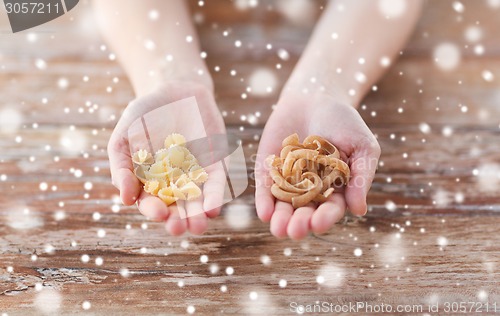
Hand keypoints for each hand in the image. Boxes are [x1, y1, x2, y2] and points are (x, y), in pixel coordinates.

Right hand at [107, 81, 225, 234]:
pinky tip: (214, 209)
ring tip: (198, 227)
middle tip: (178, 228)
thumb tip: (125, 199)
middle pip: (175, 208)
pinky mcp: (216, 166)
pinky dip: (214, 196)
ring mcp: (195, 176)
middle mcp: (173, 185)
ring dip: (197, 215)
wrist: (175, 91)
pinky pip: (216, 184)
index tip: (159, 213)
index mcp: (148, 182)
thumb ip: (122, 166)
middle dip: (177, 219)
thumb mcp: (124, 137)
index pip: (150, 202)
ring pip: (196, 201)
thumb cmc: (143, 116)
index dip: (153, 210)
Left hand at [255, 91, 380, 239]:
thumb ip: (360, 176)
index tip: (318, 223)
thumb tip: (358, 210)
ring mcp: (287, 182)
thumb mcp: (362, 146)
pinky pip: (265, 188)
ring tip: (279, 229)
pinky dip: (264, 201)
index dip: (325, 217)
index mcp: (335, 190)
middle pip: (305, 212)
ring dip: (280, 219)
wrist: (315, 96)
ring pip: (283, 206)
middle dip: (300, 223)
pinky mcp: (268, 171)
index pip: (331, 208)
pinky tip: (264, 213)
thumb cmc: (344, 122)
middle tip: (295, 230)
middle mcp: (310, 191)